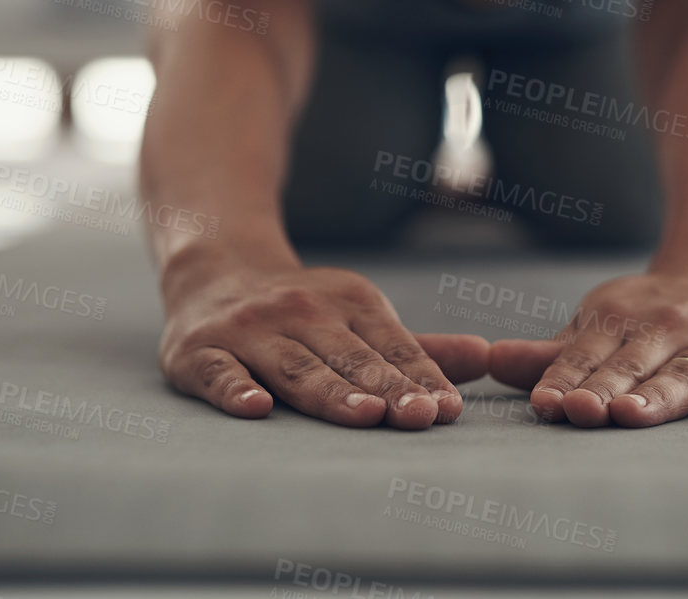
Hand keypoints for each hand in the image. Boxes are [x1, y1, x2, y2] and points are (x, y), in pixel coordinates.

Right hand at [159, 263, 489, 427]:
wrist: (212, 269)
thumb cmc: (303, 313)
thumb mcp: (360, 317)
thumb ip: (417, 348)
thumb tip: (487, 358)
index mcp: (350, 303)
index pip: (391, 346)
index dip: (420, 378)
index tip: (448, 410)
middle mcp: (302, 312)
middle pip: (348, 359)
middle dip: (385, 388)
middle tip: (418, 417)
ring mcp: (250, 331)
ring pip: (294, 367)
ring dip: (330, 391)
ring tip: (364, 415)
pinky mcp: (200, 351)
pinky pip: (219, 373)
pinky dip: (236, 389)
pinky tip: (256, 409)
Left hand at [487, 263, 687, 427]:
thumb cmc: (649, 318)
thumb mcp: (600, 325)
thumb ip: (552, 354)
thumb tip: (489, 363)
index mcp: (623, 319)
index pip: (589, 354)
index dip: (566, 378)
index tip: (544, 403)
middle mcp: (671, 326)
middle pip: (634, 364)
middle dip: (606, 388)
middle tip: (580, 411)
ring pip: (687, 372)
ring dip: (659, 393)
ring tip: (632, 413)